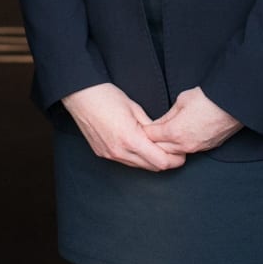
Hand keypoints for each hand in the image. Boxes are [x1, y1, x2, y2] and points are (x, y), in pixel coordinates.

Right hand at [61, 83, 184, 171]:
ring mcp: (109, 154)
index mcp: (130, 139)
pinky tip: (141, 147)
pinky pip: (125, 161)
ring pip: (138, 166)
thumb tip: (162, 137)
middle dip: (166, 162)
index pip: (160, 161)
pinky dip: (136, 157)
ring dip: (151, 160)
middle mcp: (119, 151)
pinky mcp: (102, 153)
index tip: (182, 153)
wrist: (80, 96)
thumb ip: (150, 126)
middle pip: (151, 167)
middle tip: (175, 152)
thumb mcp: (135, 108)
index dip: (175, 160)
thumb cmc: (107, 96)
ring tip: (159, 148)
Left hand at [147, 87, 242, 155]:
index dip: (144, 130)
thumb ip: (168, 115)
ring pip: (174, 153)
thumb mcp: (182, 100)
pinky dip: (181, 146)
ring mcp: (197, 148)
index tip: (139, 126)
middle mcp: (184, 145)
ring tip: (163, 136)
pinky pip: (188, 151)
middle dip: (152, 142)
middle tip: (147, 134)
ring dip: (166, 146)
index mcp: (175, 132)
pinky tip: (180, 137)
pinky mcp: (207, 148)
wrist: (234, 103)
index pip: (150, 136)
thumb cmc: (209, 98)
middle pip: (159, 149)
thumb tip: (159, 123)